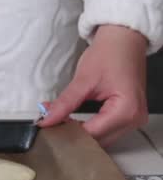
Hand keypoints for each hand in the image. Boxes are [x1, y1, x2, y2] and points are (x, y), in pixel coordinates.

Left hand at [38, 25, 148, 146]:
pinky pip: (107, 130)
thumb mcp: (83, 80)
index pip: (91, 134)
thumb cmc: (109, 53)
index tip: (48, 130)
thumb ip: (64, 104)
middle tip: (51, 127)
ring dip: (81, 133)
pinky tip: (74, 122)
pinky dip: (90, 128)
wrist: (125, 38)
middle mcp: (133, 119)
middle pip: (98, 141)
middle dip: (74, 135)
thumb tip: (46, 120)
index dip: (68, 133)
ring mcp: (133, 119)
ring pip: (102, 139)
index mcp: (125, 111)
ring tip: (61, 124)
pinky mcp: (129, 116)